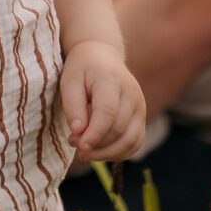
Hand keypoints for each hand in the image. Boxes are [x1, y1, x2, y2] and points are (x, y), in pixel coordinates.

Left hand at [60, 39, 146, 163]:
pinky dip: (118, 153)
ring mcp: (140, 106)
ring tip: (85, 152)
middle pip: (118, 130)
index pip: (108, 112)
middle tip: (73, 143)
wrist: (103, 56)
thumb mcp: (69, 81)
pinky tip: (100, 152)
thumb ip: (72, 106)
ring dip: (107, 153)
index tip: (79, 146)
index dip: (94, 134)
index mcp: (112, 80)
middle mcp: (132, 94)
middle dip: (96, 144)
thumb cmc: (82, 69)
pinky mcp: (141, 117)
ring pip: (130, 141)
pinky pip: (135, 143)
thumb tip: (78, 132)